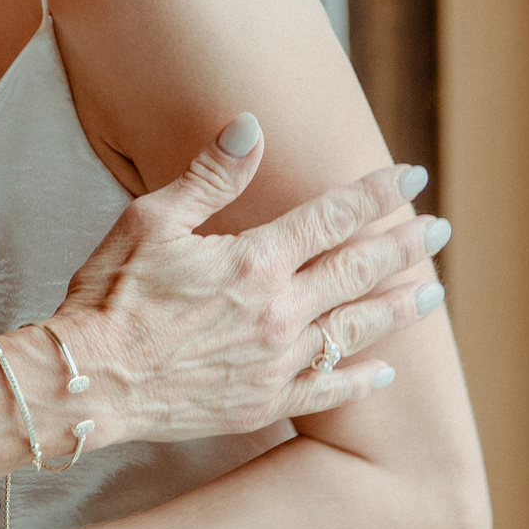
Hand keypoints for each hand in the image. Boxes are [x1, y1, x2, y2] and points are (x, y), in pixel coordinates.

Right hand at [51, 114, 447, 444]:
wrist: (88, 382)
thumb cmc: (110, 295)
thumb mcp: (150, 220)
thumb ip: (210, 176)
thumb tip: (252, 126)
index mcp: (255, 261)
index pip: (331, 218)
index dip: (374, 194)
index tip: (411, 175)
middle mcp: (278, 312)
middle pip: (357, 271)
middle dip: (403, 246)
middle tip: (440, 228)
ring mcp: (276, 362)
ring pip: (355, 329)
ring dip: (398, 307)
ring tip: (433, 292)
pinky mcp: (262, 402)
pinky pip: (327, 389)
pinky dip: (361, 379)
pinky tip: (385, 371)